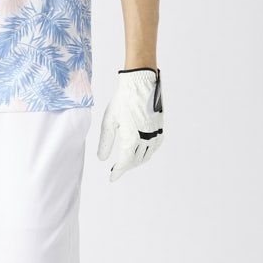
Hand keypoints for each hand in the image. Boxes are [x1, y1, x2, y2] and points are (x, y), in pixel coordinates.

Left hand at [97, 68, 163, 182]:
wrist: (140, 84)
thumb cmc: (122, 100)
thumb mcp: (109, 121)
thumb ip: (106, 142)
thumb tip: (102, 158)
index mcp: (132, 137)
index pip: (125, 162)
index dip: (118, 172)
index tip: (112, 178)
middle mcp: (146, 138)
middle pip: (136, 161)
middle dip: (126, 166)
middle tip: (116, 169)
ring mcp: (155, 133)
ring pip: (147, 155)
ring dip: (137, 161)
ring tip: (127, 161)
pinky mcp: (160, 128)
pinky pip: (155, 146)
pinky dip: (147, 152)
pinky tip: (140, 151)